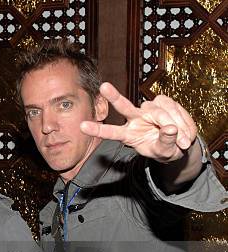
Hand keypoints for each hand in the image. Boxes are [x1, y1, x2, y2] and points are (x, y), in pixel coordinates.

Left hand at [80, 83, 197, 162]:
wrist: (180, 143)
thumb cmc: (166, 149)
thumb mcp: (165, 152)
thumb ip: (166, 142)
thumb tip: (170, 128)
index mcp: (128, 135)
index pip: (110, 132)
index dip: (97, 130)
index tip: (81, 126)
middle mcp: (134, 119)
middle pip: (123, 106)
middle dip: (114, 96)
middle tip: (104, 86)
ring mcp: (147, 109)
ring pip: (158, 112)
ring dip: (172, 125)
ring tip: (182, 140)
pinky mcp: (162, 102)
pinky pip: (171, 108)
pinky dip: (181, 119)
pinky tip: (183, 129)